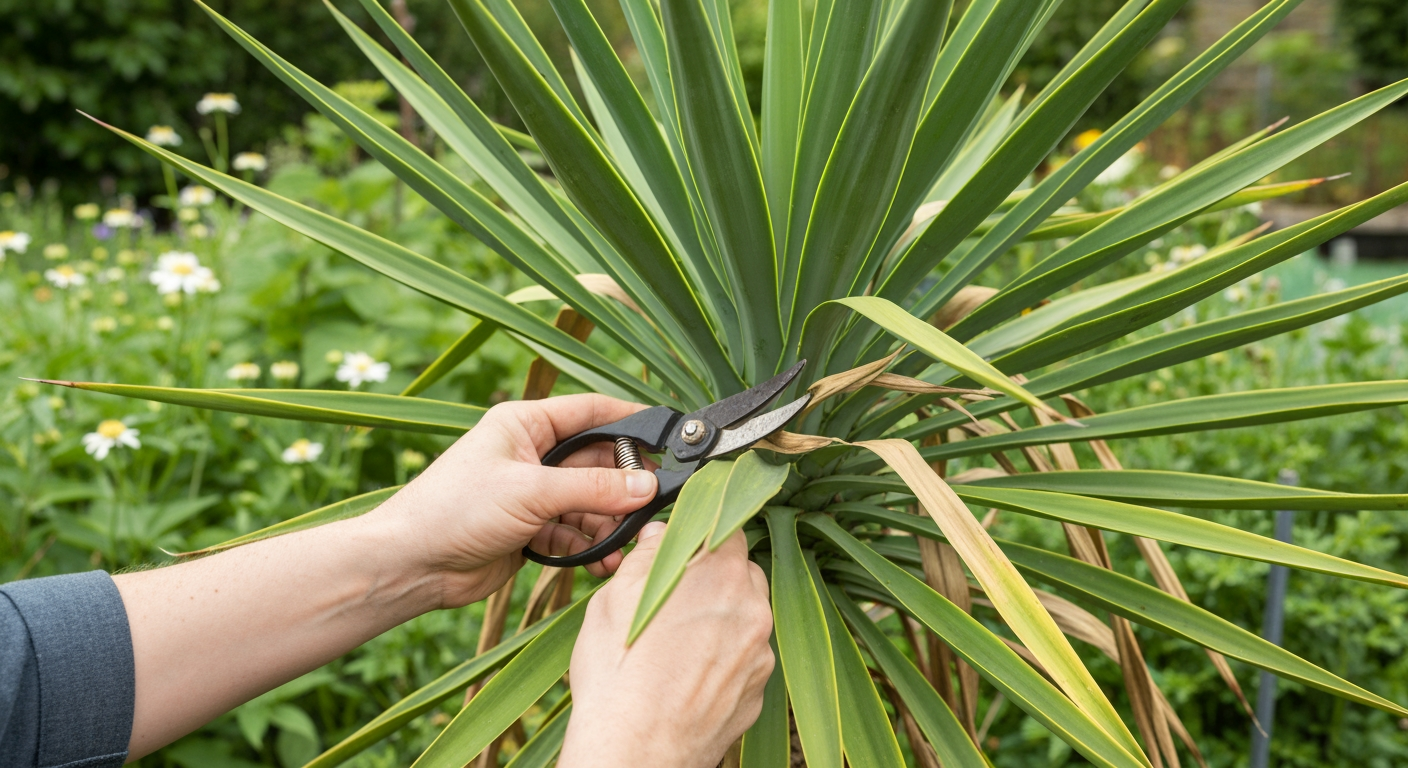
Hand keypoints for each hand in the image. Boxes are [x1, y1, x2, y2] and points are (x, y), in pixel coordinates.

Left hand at [367, 394, 659, 608]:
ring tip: (624, 545)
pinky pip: (576, 532)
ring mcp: (533, 492)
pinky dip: (592, 546)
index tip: (670, 437)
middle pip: (598, 460)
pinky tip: (604, 563)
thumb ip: (593, 488)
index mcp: (526, 423)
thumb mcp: (531, 492)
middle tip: (653, 506)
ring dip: (610, 523)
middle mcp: (532, 453)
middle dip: (625, 485)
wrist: (411, 565)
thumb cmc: (455, 510)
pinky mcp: (532, 528)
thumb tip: (648, 485)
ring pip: (591, 500)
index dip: (632, 421)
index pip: (592, 410)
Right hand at [558, 524, 774, 767]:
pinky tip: (687, 677)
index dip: (701, 535)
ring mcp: (760, 654)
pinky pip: (744, 662)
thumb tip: (662, 535)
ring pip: (745, 619)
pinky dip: (722, 662)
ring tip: (676, 646)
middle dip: (713, 580)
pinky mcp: (758, 692)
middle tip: (675, 600)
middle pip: (741, 574)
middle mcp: (752, 608)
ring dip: (720, 621)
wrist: (636, 751)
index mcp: (719, 573)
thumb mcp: (615, 597)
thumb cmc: (618, 673)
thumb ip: (648, 555)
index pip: (726, 527)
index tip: (682, 549)